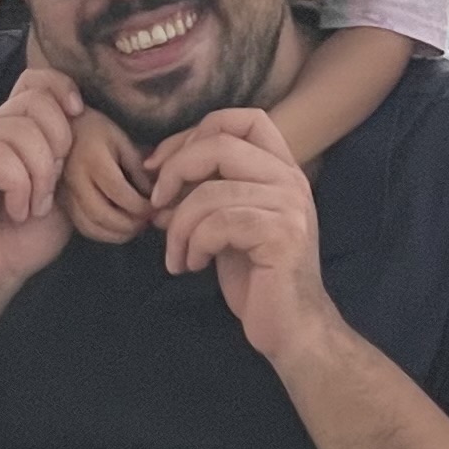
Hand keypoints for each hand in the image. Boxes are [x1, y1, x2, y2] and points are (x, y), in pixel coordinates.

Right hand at [0, 59, 80, 304]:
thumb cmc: (26, 239)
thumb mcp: (64, 189)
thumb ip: (72, 153)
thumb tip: (95, 118)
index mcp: (14, 130)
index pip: (35, 79)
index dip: (61, 89)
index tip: (80, 116)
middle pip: (34, 102)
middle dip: (58, 146)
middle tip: (51, 190)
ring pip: (18, 131)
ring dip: (38, 177)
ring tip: (33, 207)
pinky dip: (18, 188)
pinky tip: (16, 212)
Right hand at [58, 105, 152, 244]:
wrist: (65, 131)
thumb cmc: (98, 132)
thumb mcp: (122, 141)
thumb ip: (137, 168)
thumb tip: (155, 195)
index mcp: (93, 159)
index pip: (117, 190)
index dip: (138, 205)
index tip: (154, 207)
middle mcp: (75, 179)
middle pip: (101, 213)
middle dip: (129, 225)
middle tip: (147, 222)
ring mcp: (66, 193)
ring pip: (90, 225)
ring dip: (117, 234)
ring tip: (135, 228)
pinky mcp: (63, 204)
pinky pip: (83, 227)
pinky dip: (103, 234)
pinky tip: (119, 229)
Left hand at [147, 105, 335, 362]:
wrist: (292, 330)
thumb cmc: (257, 280)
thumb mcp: (224, 229)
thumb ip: (201, 199)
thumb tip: (157, 188)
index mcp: (280, 170)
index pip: (243, 118)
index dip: (194, 134)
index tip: (161, 166)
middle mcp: (290, 180)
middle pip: (220, 143)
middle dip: (175, 171)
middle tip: (156, 206)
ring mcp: (290, 205)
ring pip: (210, 192)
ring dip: (177, 227)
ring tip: (177, 256)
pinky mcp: (281, 234)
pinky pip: (217, 223)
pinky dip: (193, 245)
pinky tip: (193, 266)